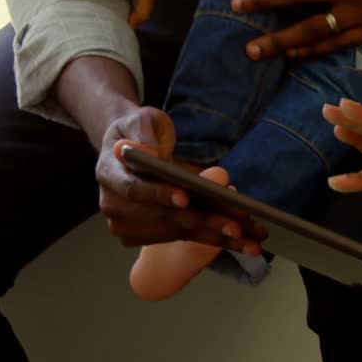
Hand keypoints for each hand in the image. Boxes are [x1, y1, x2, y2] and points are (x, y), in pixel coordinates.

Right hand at [96, 107, 263, 251]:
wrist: (132, 147)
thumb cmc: (139, 129)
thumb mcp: (141, 120)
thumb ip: (144, 136)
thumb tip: (149, 155)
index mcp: (109, 174)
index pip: (135, 189)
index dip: (159, 194)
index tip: (185, 198)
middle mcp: (114, 205)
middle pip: (164, 217)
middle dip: (203, 221)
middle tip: (237, 226)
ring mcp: (129, 224)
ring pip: (179, 231)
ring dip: (218, 236)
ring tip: (251, 240)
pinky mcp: (147, 235)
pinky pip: (186, 236)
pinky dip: (215, 238)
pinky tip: (244, 240)